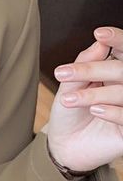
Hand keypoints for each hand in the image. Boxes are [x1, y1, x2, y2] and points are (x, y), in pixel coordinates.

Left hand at [48, 26, 122, 170]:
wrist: (64, 147)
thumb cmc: (69, 114)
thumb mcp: (70, 88)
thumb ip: (84, 64)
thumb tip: (99, 42)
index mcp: (116, 73)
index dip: (118, 40)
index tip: (100, 34)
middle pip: (122, 70)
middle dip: (93, 70)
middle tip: (64, 74)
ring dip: (94, 94)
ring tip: (68, 101)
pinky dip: (113, 111)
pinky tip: (95, 110)